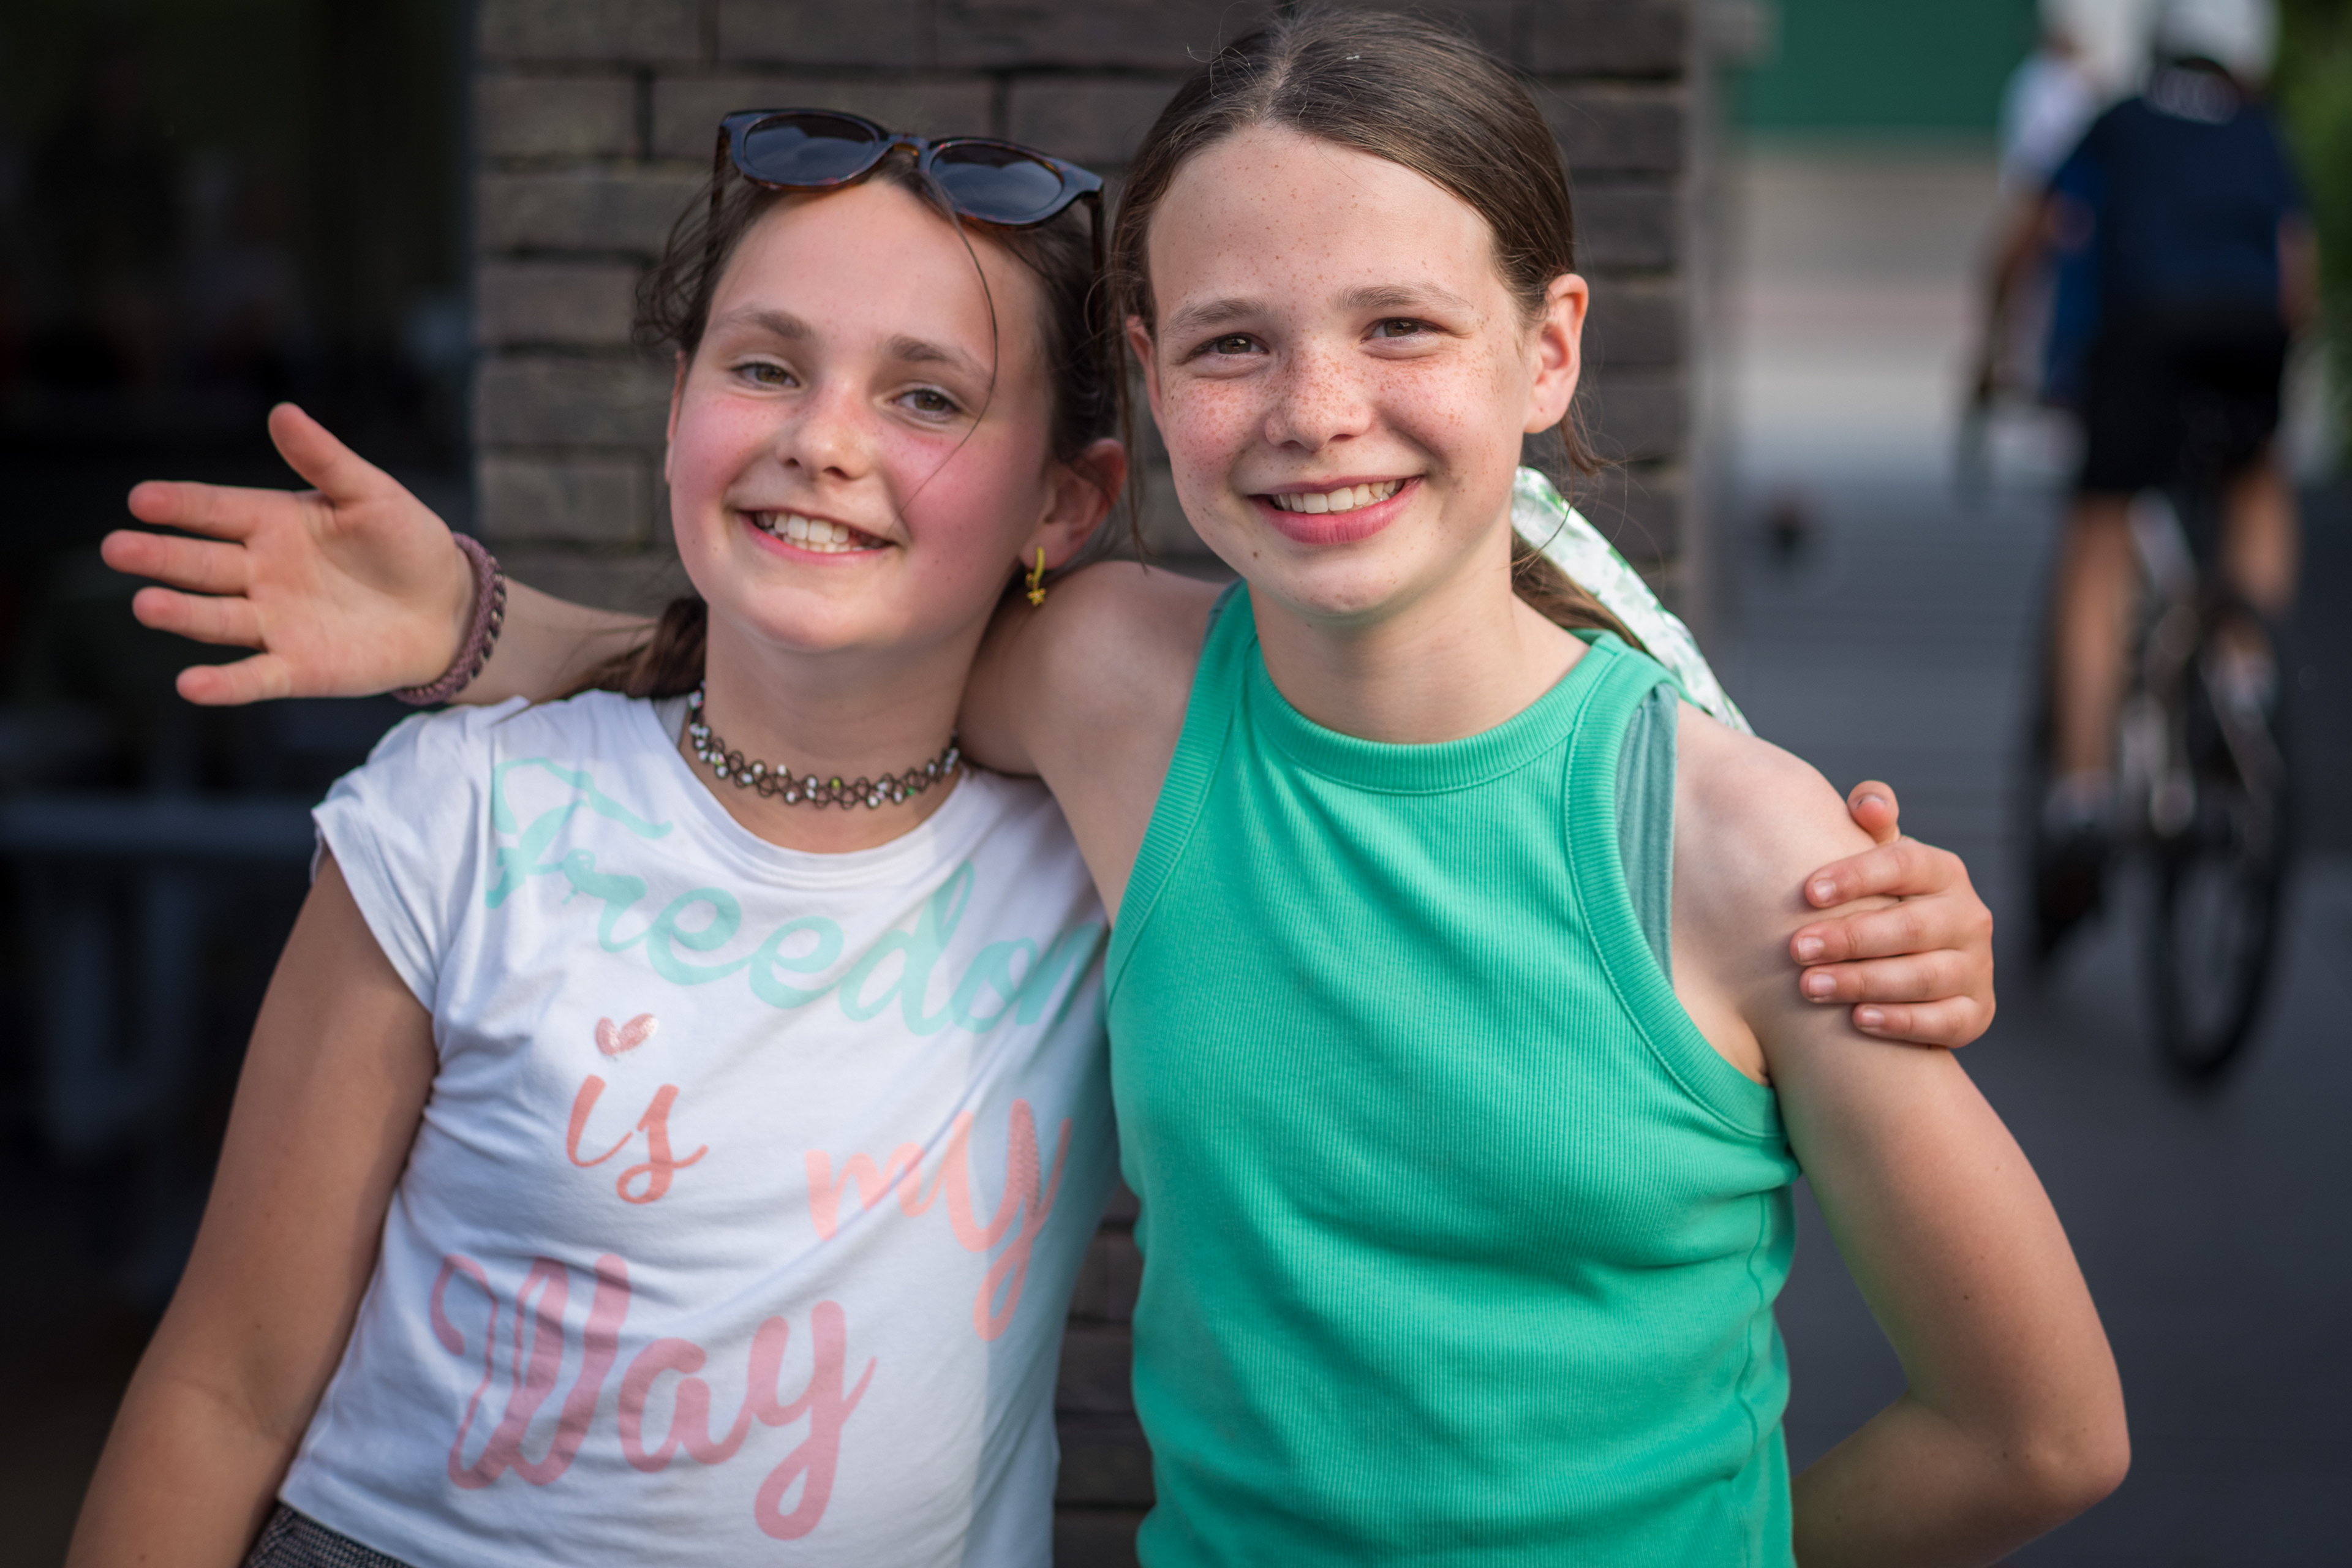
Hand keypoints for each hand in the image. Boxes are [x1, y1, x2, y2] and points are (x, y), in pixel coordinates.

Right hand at [102, 402, 474, 703]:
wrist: (449, 608)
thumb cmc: (408, 544)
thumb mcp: (372, 495)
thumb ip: (326, 460)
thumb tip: (283, 412)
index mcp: (273, 524)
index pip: (215, 511)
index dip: (179, 505)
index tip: (141, 499)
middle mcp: (261, 573)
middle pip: (201, 565)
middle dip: (159, 558)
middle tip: (116, 549)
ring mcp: (275, 622)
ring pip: (217, 618)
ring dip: (181, 614)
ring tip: (146, 605)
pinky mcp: (297, 668)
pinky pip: (254, 677)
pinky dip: (224, 684)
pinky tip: (191, 685)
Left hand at [1794, 781, 1995, 1048]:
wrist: (1911, 963)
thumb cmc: (1879, 901)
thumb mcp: (1876, 860)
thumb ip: (1870, 824)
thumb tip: (1871, 804)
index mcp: (1943, 871)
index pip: (1903, 864)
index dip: (1856, 876)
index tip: (1807, 892)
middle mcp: (1968, 916)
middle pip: (1910, 925)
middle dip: (1849, 938)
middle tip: (1795, 948)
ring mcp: (1976, 966)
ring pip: (1924, 976)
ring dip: (1864, 981)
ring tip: (1810, 986)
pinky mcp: (1976, 1012)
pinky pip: (1945, 1021)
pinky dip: (1902, 1022)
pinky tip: (1859, 1020)